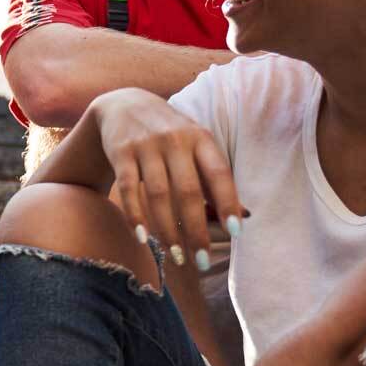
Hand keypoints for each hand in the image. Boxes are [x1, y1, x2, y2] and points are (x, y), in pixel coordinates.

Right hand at [92, 88, 244, 273]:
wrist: (123, 104)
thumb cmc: (170, 135)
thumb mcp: (196, 145)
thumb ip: (215, 178)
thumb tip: (244, 217)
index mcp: (200, 137)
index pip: (219, 173)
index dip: (228, 202)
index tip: (236, 233)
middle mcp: (175, 139)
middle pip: (188, 192)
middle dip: (196, 230)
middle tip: (201, 261)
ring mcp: (146, 145)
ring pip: (158, 196)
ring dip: (167, 230)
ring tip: (175, 257)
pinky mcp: (121, 153)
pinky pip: (129, 190)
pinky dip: (135, 216)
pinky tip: (143, 238)